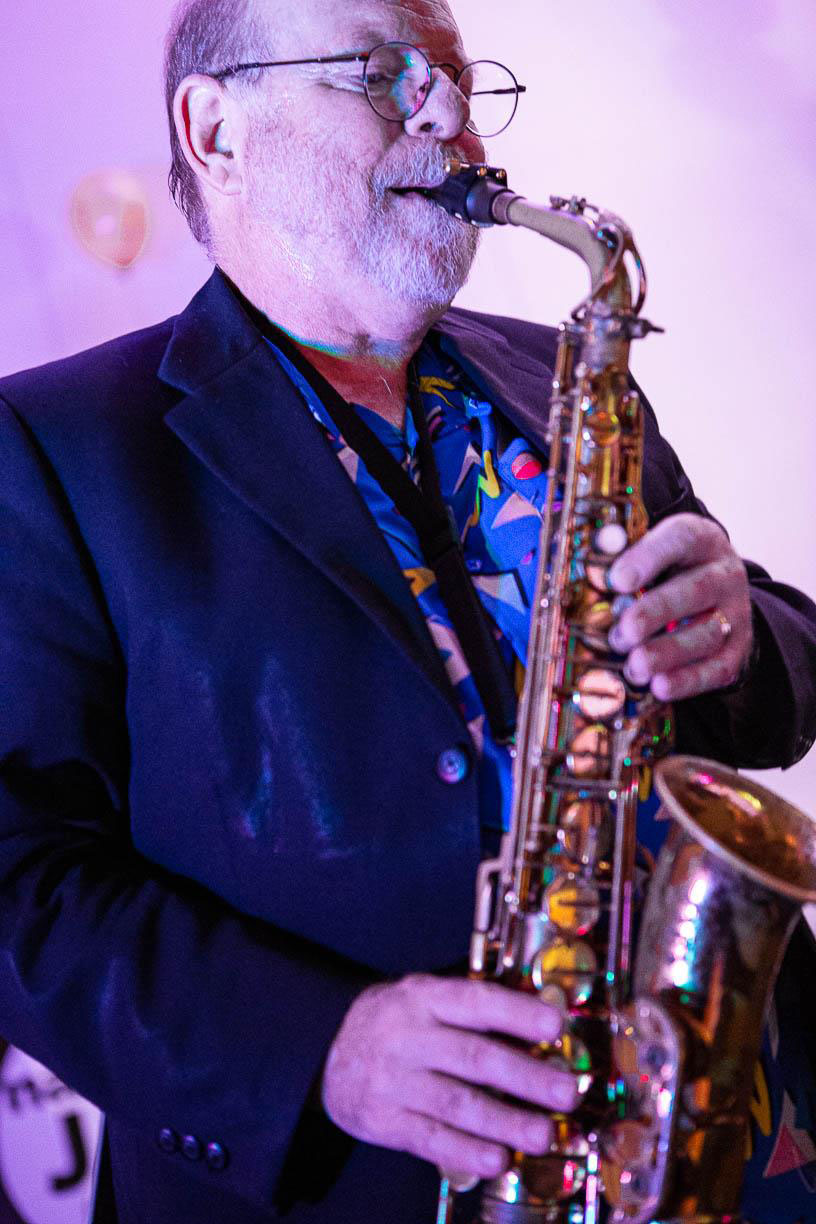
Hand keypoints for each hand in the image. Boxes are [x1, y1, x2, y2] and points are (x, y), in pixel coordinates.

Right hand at [321, 974, 577, 1179]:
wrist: (328, 1054)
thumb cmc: (398, 1024)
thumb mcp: (426, 1001)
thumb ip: (475, 1013)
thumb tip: (546, 1025)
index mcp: (423, 997)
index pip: (474, 1002)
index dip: (515, 1014)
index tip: (554, 1026)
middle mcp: (406, 1036)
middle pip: (472, 1057)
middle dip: (525, 1077)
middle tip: (566, 1093)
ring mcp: (393, 1080)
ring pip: (456, 1103)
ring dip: (505, 1122)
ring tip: (542, 1134)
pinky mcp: (383, 1121)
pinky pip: (430, 1138)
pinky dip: (466, 1151)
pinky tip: (497, 1159)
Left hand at [608, 513, 752, 700]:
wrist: (718, 596)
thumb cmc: (669, 571)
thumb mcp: (652, 552)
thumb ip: (622, 556)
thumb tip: (587, 572)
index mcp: (700, 539)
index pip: (680, 539)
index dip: (648, 558)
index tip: (617, 580)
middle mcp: (724, 574)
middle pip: (694, 590)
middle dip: (654, 614)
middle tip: (622, 633)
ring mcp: (735, 613)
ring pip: (707, 633)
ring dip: (667, 653)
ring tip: (634, 667)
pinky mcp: (738, 650)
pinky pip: (717, 668)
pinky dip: (687, 681)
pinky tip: (659, 687)